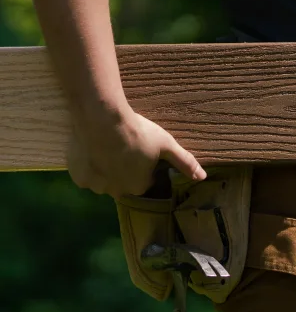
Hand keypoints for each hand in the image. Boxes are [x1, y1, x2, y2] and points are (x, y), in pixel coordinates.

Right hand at [68, 104, 205, 197]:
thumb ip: (185, 162)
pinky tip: (93, 149)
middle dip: (124, 170)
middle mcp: (115, 191)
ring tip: (108, 147)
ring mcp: (94, 186)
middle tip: (124, 147)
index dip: (144, 166)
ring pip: (103, 179)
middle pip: (122, 182)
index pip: (143, 181)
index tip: (141, 152)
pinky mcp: (76, 176)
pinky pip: (85, 174)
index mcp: (138, 186)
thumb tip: (202, 177)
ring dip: (106, 168)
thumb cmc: (138, 132)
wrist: (101, 119)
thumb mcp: (167, 145)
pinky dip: (89, 165)